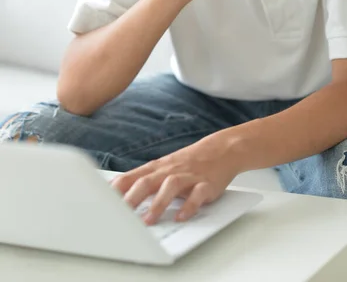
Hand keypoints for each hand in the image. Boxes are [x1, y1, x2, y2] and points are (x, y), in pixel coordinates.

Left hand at [110, 130, 240, 224]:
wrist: (221, 150)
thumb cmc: (187, 162)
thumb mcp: (162, 167)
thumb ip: (141, 178)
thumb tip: (114, 191)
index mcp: (157, 168)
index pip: (131, 177)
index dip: (116, 190)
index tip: (101, 202)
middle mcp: (170, 171)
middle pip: (147, 181)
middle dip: (132, 198)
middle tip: (119, 215)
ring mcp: (188, 176)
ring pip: (170, 186)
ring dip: (158, 203)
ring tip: (149, 220)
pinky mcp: (205, 184)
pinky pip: (196, 195)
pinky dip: (189, 206)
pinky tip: (181, 216)